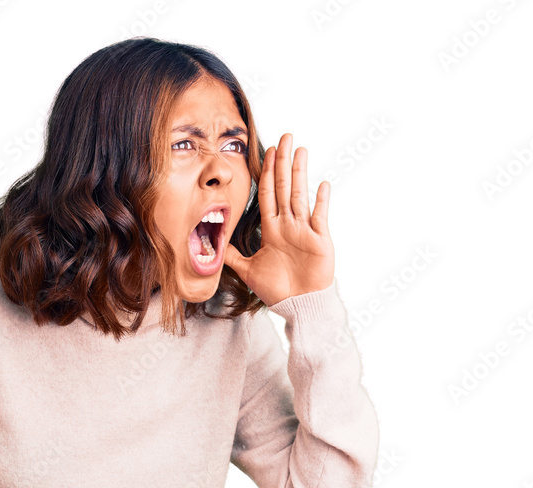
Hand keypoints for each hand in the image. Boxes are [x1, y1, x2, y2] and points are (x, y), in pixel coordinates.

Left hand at [224, 133, 334, 306]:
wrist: (299, 306)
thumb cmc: (278, 289)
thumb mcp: (248, 270)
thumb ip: (230, 256)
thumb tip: (210, 245)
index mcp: (273, 229)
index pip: (268, 194)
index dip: (266, 172)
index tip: (265, 151)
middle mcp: (289, 225)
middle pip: (284, 187)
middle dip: (283, 162)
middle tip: (284, 137)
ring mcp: (305, 230)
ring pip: (300, 195)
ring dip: (300, 172)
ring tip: (300, 150)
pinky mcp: (320, 240)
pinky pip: (320, 216)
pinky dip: (321, 201)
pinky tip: (322, 184)